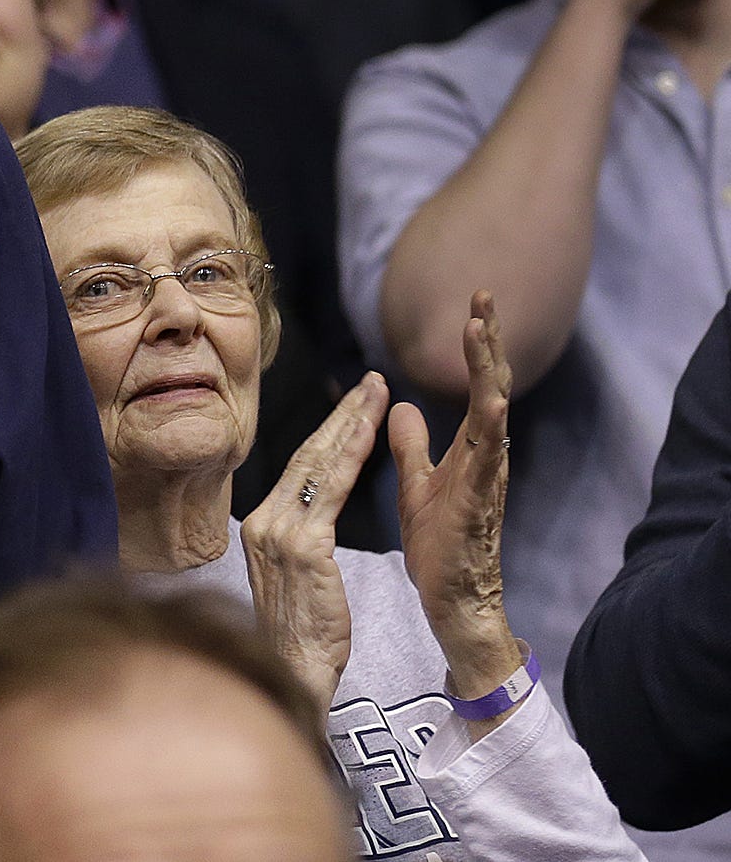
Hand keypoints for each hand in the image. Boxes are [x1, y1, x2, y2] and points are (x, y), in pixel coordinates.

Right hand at [243, 372, 389, 712]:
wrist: (293, 672)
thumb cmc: (303, 633)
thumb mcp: (294, 576)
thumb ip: (299, 539)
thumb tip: (310, 517)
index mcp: (261, 525)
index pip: (299, 467)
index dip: (328, 432)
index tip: (354, 404)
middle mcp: (264, 520)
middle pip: (308, 455)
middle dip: (343, 414)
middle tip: (372, 381)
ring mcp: (279, 531)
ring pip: (319, 464)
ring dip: (351, 423)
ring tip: (377, 393)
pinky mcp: (302, 546)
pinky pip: (331, 491)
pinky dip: (351, 456)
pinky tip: (370, 432)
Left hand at [393, 291, 526, 703]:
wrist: (452, 601)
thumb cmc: (442, 545)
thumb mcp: (418, 484)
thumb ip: (411, 446)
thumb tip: (400, 407)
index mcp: (469, 449)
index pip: (475, 386)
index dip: (476, 346)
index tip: (475, 303)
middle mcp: (485, 457)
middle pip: (490, 387)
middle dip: (488, 341)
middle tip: (485, 294)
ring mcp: (486, 479)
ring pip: (493, 414)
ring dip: (489, 370)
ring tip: (483, 328)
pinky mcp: (478, 504)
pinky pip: (488, 461)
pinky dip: (491, 428)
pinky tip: (491, 400)